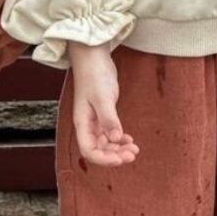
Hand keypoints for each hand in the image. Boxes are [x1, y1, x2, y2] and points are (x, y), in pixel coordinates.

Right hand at [68, 41, 138, 167]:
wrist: (93, 56)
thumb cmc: (94, 75)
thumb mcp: (102, 97)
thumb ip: (109, 119)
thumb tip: (116, 139)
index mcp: (82, 123)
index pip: (88, 150)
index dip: (103, 159)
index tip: (120, 159)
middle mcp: (87, 124)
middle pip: (98, 150)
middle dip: (114, 155)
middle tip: (132, 155)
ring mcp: (95, 119)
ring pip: (106, 143)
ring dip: (119, 148)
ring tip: (134, 149)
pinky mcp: (103, 113)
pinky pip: (110, 133)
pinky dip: (120, 139)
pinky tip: (129, 139)